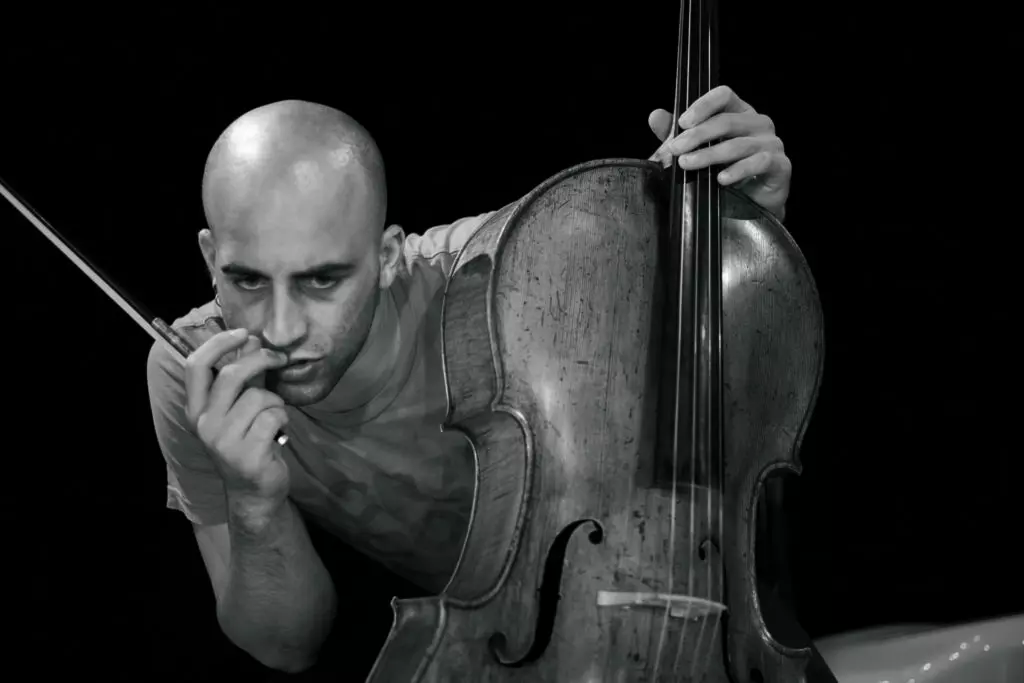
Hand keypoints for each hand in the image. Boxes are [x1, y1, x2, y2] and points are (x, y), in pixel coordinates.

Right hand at [184, 329, 291, 512]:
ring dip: (276, 401)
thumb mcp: (241, 408)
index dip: (219, 343)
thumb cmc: (249, 441)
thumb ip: (246, 377)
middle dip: (261, 360)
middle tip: (278, 359)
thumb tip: (252, 340)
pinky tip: (278, 432)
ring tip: (273, 417)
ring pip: (259, 397)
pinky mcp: (247, 454)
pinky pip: (274, 416)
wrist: (254, 491)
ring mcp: (223, 441)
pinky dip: (283, 419)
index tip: (243, 333)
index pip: (195, 366)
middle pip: (232, 376)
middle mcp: (204, 424)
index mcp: (197, 409)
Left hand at [648, 85, 790, 220]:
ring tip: (688, 164)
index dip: (703, 106)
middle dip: (698, 135)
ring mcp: (772, 143)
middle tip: (676, 149)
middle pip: (727, 121)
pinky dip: (738, 171)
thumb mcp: (699, 151)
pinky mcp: (781, 165)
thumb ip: (679, 133)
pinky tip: (721, 179)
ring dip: (709, 155)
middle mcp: (758, 124)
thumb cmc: (727, 173)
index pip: (724, 95)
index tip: (682, 122)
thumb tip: (655, 116)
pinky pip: (759, 163)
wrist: (753, 207)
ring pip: (738, 144)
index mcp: (740, 113)